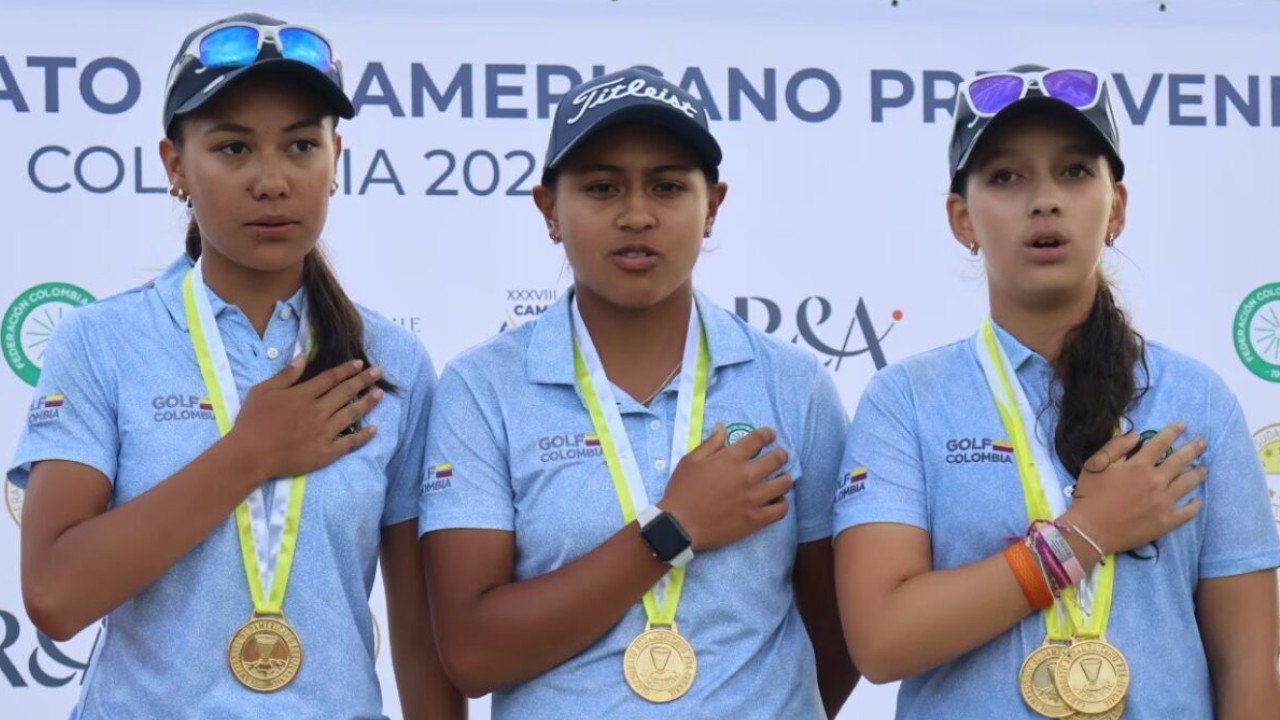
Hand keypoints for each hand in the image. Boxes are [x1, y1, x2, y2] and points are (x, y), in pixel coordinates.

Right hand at [226, 357, 383, 481]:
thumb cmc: (252, 421)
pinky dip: (363, 436)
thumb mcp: (263, 391)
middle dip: (363, 380)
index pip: (330, 378)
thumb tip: (302, 356)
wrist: (250, 454)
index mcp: (303, 395)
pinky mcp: (326, 452)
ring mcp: (324, 432)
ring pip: (351, 414)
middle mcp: (318, 411)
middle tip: (379, 372)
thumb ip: (286, 375)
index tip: (360, 364)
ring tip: (380, 394)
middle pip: (345, 392)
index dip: (346, 370)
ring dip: (367, 403)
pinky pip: (349, 443)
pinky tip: (374, 429)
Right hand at [657, 424, 791, 550]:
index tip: (770, 435)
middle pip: (777, 459)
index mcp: (731, 459)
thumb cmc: (682, 490)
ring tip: (781, 479)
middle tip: (780, 456)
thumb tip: (722, 427)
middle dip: (781, 454)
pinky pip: (781, 510)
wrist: (680, 525)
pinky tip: (777, 501)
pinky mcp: (756, 519)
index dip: (767, 434)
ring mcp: (754, 499)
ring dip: (785, 478)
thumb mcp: (691, 461)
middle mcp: (747, 476)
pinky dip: (782, 503)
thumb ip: (710, 443)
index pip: (758, 439)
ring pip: (784, 484)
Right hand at [1060, 422, 1206, 556]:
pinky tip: (1197, 501)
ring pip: (1188, 483)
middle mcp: (1156, 481)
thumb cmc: (1090, 495)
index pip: (1161, 443)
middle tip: (1202, 443)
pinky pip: (1188, 512)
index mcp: (1139, 465)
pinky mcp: (1166, 521)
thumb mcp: (1095, 465)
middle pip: (1180, 461)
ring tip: (1204, 469)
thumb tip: (1136, 435)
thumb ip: (1115, 447)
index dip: (1173, 432)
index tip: (1182, 426)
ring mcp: (1164, 502)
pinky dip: (1195, 505)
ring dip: (1198, 473)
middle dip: (1193, 449)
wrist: (1090, 530)